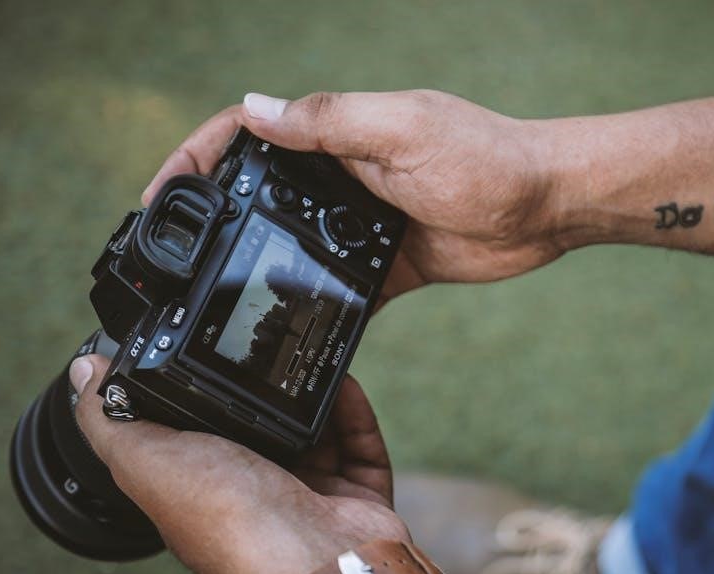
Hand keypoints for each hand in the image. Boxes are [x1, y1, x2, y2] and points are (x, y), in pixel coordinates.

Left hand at [70, 354, 411, 573]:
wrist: (313, 560)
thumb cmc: (229, 522)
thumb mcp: (147, 460)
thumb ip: (111, 419)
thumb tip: (85, 372)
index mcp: (205, 488)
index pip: (200, 435)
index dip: (201, 396)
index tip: (206, 348)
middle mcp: (258, 494)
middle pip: (264, 432)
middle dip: (267, 391)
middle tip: (268, 345)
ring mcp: (312, 497)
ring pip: (316, 434)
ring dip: (314, 394)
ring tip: (308, 354)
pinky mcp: (358, 497)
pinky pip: (360, 445)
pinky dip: (354, 411)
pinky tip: (343, 379)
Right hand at [142, 90, 564, 302]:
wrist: (547, 208)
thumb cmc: (487, 159)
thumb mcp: (403, 130)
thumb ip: (329, 124)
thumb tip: (254, 109)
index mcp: (341, 132)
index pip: (253, 133)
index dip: (202, 155)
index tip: (166, 190)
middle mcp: (346, 173)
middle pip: (264, 188)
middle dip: (218, 213)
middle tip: (179, 253)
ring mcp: (364, 220)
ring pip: (295, 239)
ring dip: (261, 258)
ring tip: (221, 293)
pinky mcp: (387, 263)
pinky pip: (338, 283)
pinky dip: (316, 300)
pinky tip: (292, 323)